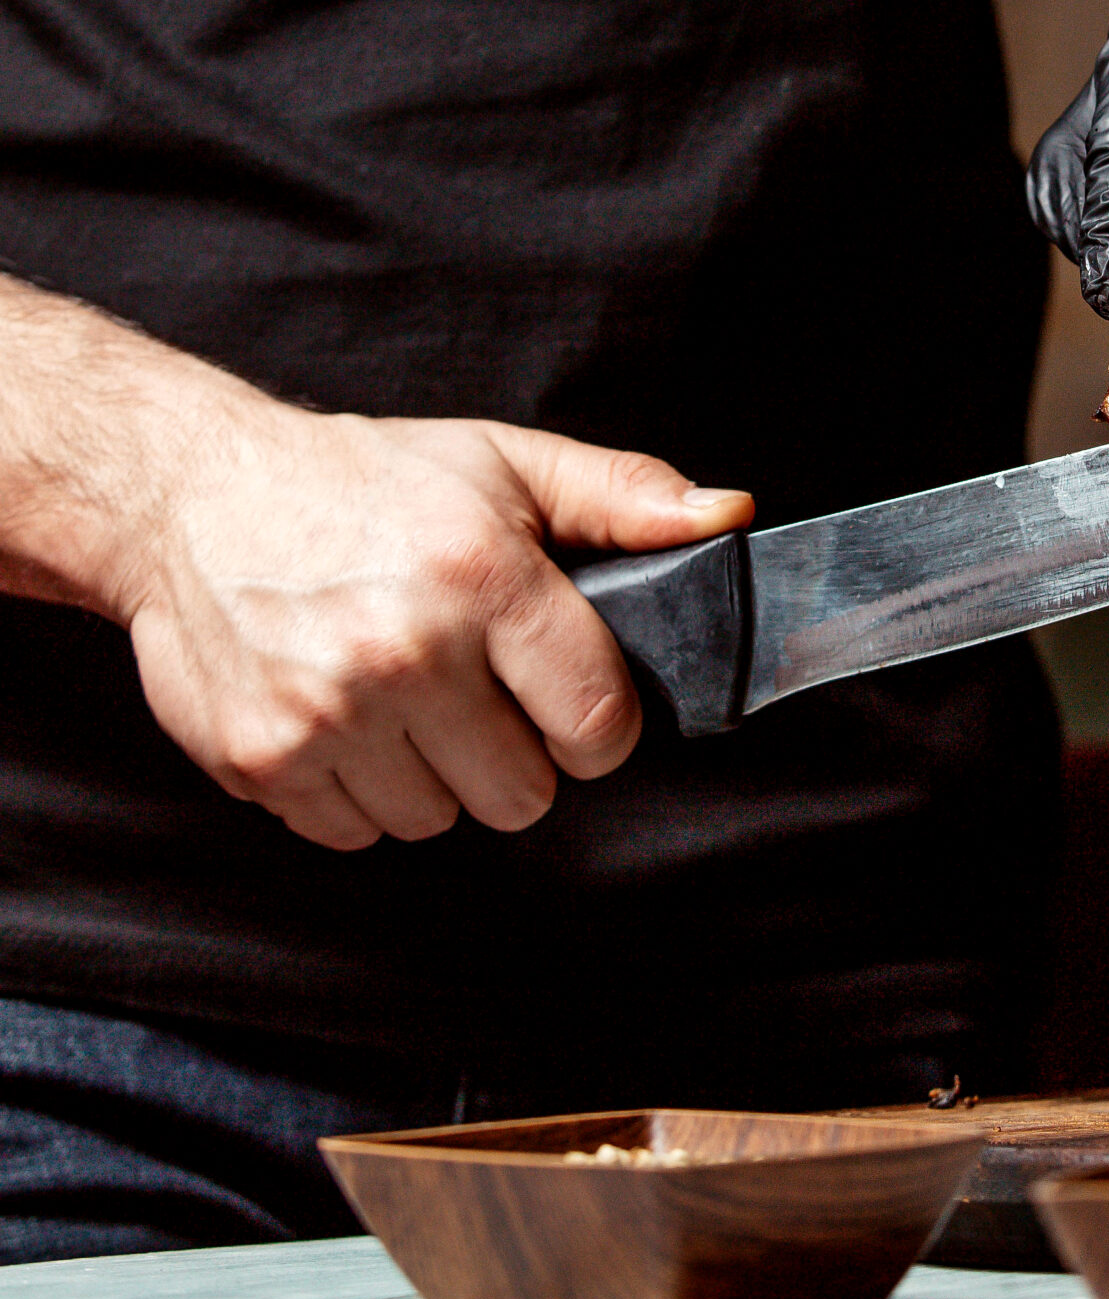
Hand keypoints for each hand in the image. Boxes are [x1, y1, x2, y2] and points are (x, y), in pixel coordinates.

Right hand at [112, 397, 751, 851]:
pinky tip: (346, 718)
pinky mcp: (261, 761)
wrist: (190, 493)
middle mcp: (405, 651)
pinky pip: (355, 835)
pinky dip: (358, 792)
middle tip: (477, 690)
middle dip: (516, 753)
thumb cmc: (362, 481)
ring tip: (404, 696)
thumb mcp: (504, 463)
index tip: (573, 699)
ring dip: (434, 775)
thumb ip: (626, 496)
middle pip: (524, 795)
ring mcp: (325, 714)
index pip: (597, 726)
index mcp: (483, 578)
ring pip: (438, 821)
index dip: (599, 726)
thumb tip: (728, 515)